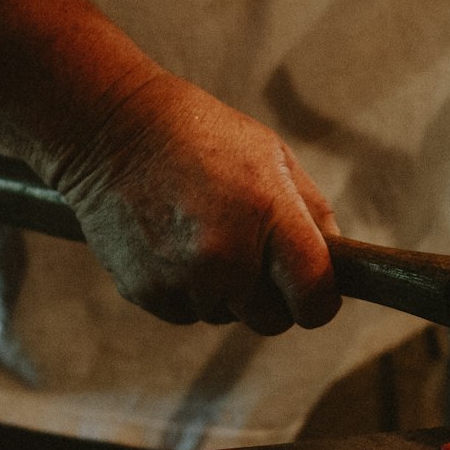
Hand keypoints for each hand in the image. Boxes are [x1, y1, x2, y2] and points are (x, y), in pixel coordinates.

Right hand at [40, 70, 340, 334]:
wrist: (111, 128)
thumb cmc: (203, 136)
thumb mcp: (273, 157)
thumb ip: (313, 214)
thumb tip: (338, 264)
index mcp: (268, 215)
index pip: (314, 296)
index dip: (320, 303)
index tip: (316, 296)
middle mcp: (226, 254)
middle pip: (272, 320)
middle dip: (272, 299)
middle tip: (255, 258)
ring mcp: (184, 278)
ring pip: (227, 317)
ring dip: (226, 293)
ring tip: (204, 236)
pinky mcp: (148, 292)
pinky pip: (188, 313)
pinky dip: (188, 291)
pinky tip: (175, 246)